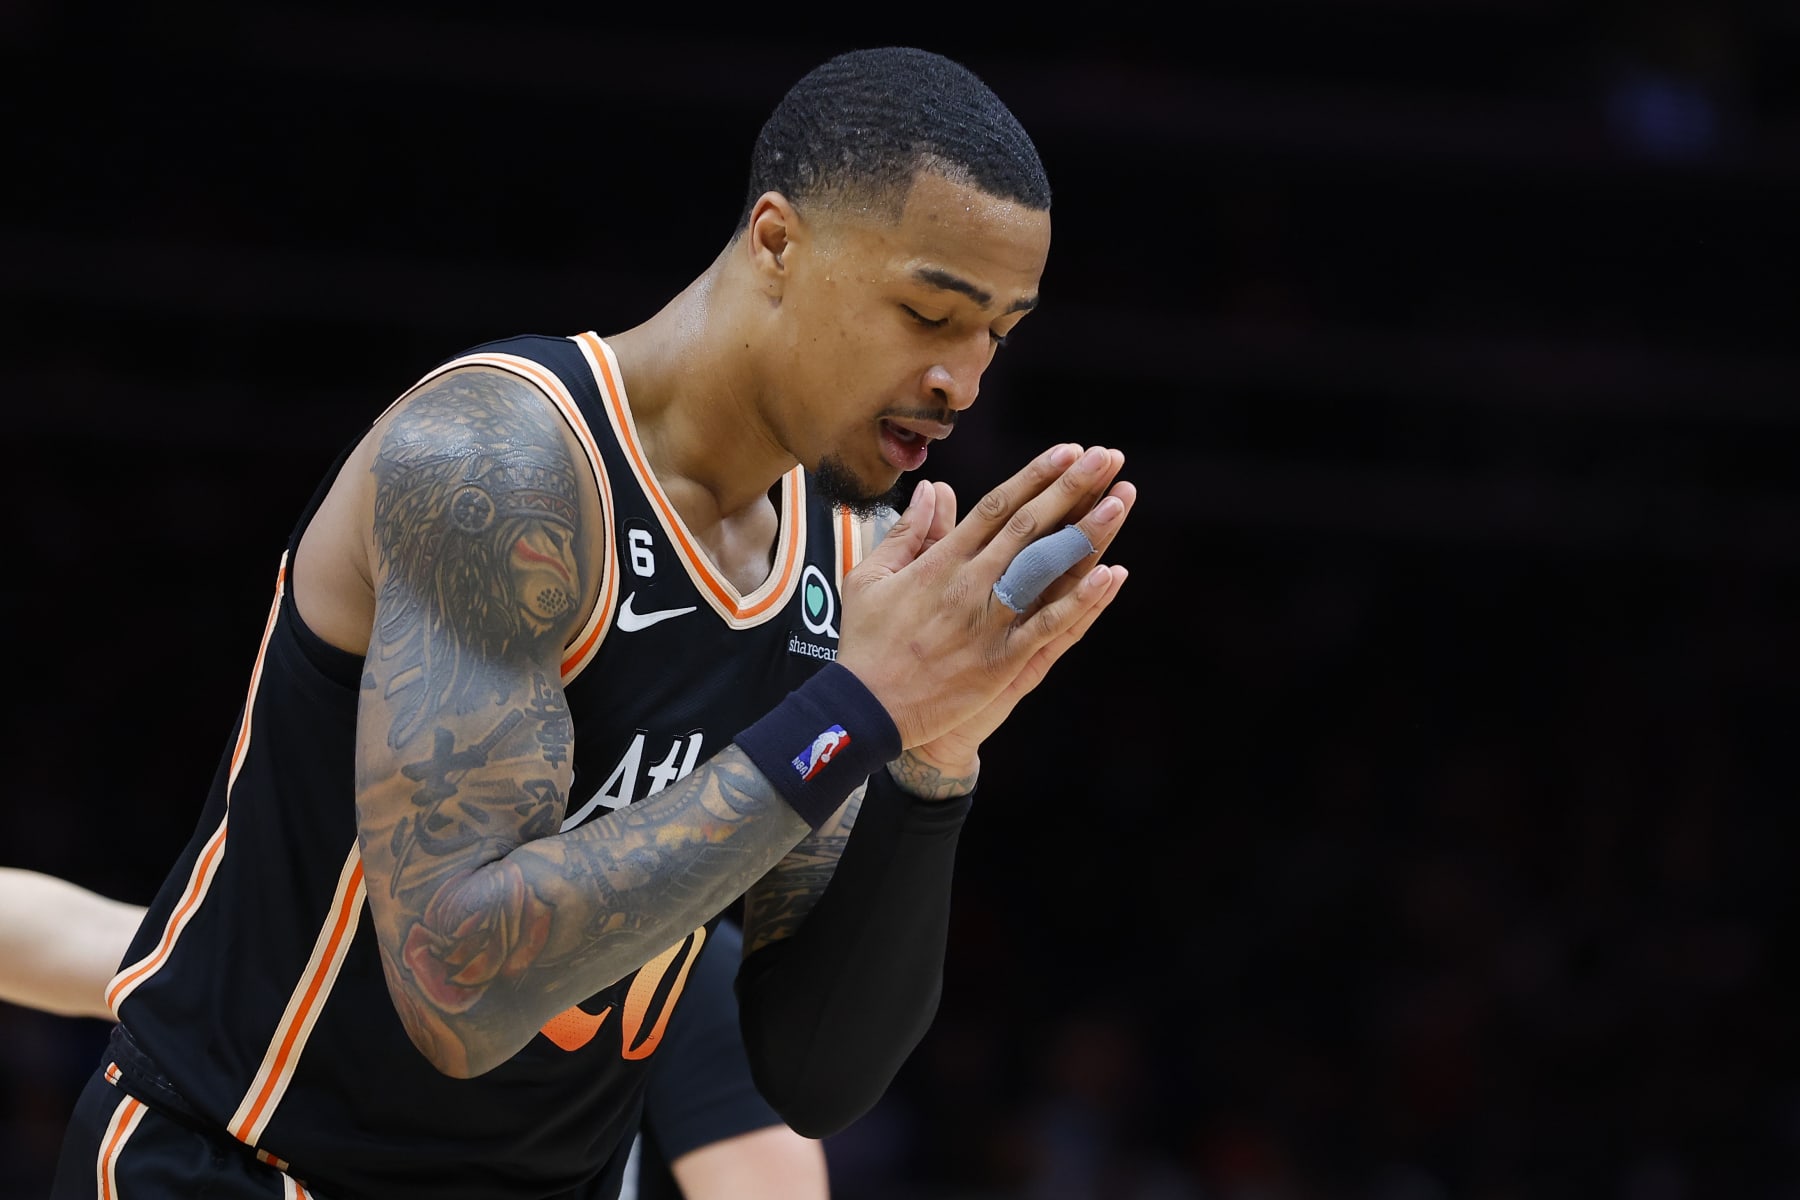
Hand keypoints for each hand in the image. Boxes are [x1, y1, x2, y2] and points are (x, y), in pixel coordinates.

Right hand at [835, 444, 1134, 766]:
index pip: (997, 506)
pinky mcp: (1002, 660)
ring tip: (1119, 501)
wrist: (865, 709)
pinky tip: (1110, 575)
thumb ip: (908, 531)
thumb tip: (934, 487)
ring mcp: (988, 621)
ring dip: (1084, 533)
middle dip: (1071, 488)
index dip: (1036, 476)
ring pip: (1045, 568)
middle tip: (1106, 457)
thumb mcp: (871, 577)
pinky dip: (1080, 601)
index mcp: (940, 561)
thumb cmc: (867, 643)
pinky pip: (1048, 626)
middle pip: (1030, 525)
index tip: (1068, 452)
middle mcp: (969, 583)